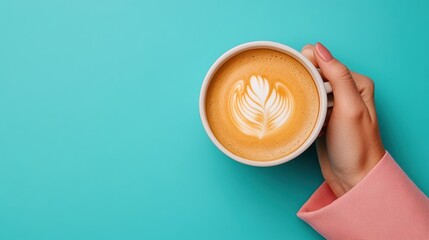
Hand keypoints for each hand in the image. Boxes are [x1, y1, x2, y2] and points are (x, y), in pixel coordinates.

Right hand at [301, 43, 384, 196]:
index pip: (325, 61)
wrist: (353, 178)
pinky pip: (306, 105)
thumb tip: (319, 48)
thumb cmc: (356, 146)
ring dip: (299, 95)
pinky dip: (300, 107)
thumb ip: (338, 76)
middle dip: (302, 80)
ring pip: (308, 89)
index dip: (307, 64)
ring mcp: (332, 106)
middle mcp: (345, 91)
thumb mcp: (350, 108)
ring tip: (295, 106)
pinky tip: (297, 114)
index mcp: (356, 83)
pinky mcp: (322, 119)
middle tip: (296, 96)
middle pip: (314, 74)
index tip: (295, 76)